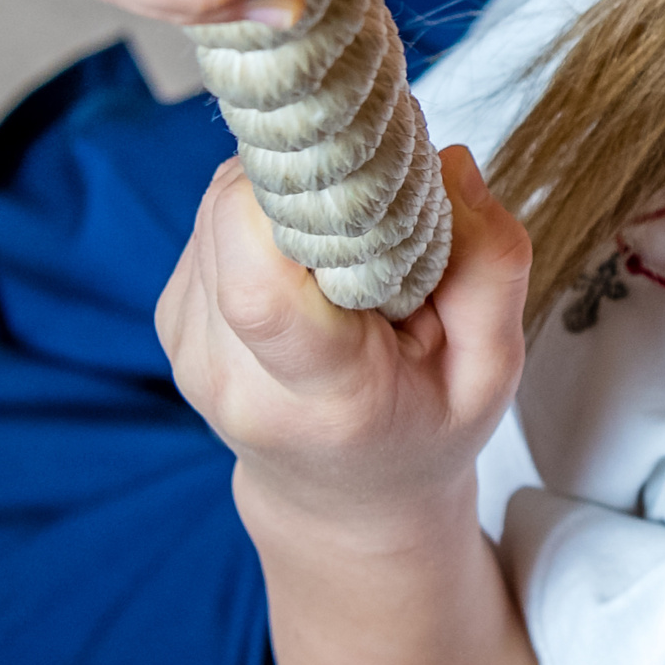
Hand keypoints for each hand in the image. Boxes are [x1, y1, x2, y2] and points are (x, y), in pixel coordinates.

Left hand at [157, 145, 531, 533]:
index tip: (367, 181)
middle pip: (235, 219)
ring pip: (221, 203)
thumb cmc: (425, 428)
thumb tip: (448, 164)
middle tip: (373, 208)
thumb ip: (489, 268)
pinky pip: (213, 219)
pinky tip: (308, 263)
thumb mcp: (492, 369)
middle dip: (308, 180)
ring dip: (287, 196)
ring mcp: (189, 347)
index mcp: (320, 400)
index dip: (297, 201)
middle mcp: (232, 377)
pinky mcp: (171, 316)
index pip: (260, 288)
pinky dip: (265, 215)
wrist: (344, 501)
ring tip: (345, 246)